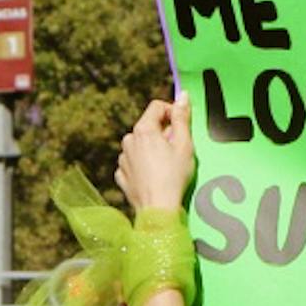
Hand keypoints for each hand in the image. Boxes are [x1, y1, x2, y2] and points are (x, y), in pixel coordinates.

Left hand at [116, 97, 191, 214]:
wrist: (158, 210)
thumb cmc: (173, 177)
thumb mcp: (184, 145)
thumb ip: (182, 118)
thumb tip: (182, 96)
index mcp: (143, 130)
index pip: (157, 106)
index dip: (172, 111)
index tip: (182, 125)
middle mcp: (128, 140)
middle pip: (148, 126)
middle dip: (164, 133)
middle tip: (178, 149)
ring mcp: (123, 158)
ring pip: (140, 144)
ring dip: (153, 149)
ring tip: (167, 165)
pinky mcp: (122, 175)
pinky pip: (134, 162)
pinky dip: (144, 164)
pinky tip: (155, 176)